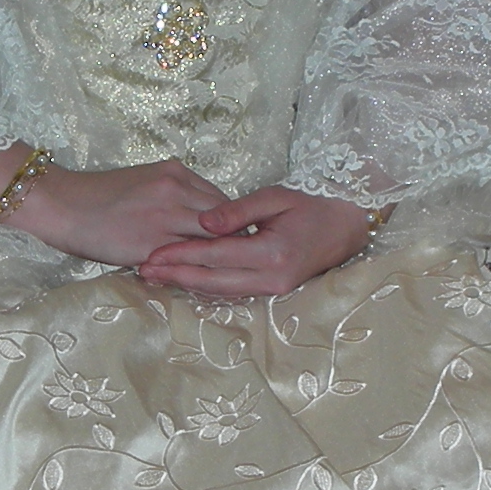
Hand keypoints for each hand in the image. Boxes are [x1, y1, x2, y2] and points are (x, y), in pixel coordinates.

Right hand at [0, 146, 230, 267]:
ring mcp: (165, 216)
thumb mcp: (145, 182)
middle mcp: (176, 190)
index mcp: (176, 173)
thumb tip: (205, 223)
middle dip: (238, 243)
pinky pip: (185, 260)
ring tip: (230, 277)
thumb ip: (177, 198)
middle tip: (245, 265)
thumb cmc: (100, 197)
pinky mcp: (151, 243)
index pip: (223, 201)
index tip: (239, 244)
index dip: (233, 225)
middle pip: (226, 220)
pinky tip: (201, 281)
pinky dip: (196, 270)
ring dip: (221, 259)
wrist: (63, 205)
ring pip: (211, 241)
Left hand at [137, 186, 377, 298]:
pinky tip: (184, 279)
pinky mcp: (272, 292)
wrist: (347, 229)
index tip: (151, 254)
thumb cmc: (312, 207)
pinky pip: (231, 291)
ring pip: (219, 292)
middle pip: (211, 281)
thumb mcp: (276, 197)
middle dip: (175, 277)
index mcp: (271, 252)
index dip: (181, 255)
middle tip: (143, 272)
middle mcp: (271, 278)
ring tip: (155, 277)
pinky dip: (205, 287)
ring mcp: (273, 289)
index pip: (214, 255)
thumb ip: (238, 210)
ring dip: (186, 285)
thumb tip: (203, 221)